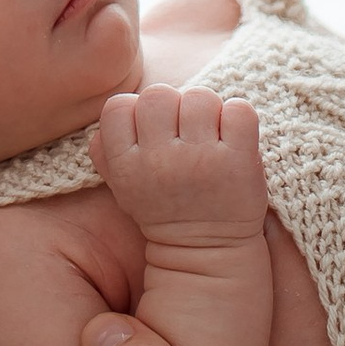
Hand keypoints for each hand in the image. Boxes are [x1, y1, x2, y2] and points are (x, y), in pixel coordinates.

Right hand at [93, 86, 268, 244]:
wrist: (206, 252)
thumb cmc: (163, 209)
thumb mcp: (121, 188)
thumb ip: (105, 150)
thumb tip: (115, 111)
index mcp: (126, 166)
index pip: (117, 105)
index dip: (136, 110)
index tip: (152, 132)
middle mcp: (160, 161)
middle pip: (158, 94)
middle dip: (173, 106)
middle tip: (184, 131)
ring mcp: (201, 159)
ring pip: (200, 97)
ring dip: (208, 111)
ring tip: (210, 136)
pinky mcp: (238, 161)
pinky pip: (239, 110)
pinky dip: (239, 117)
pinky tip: (233, 138)